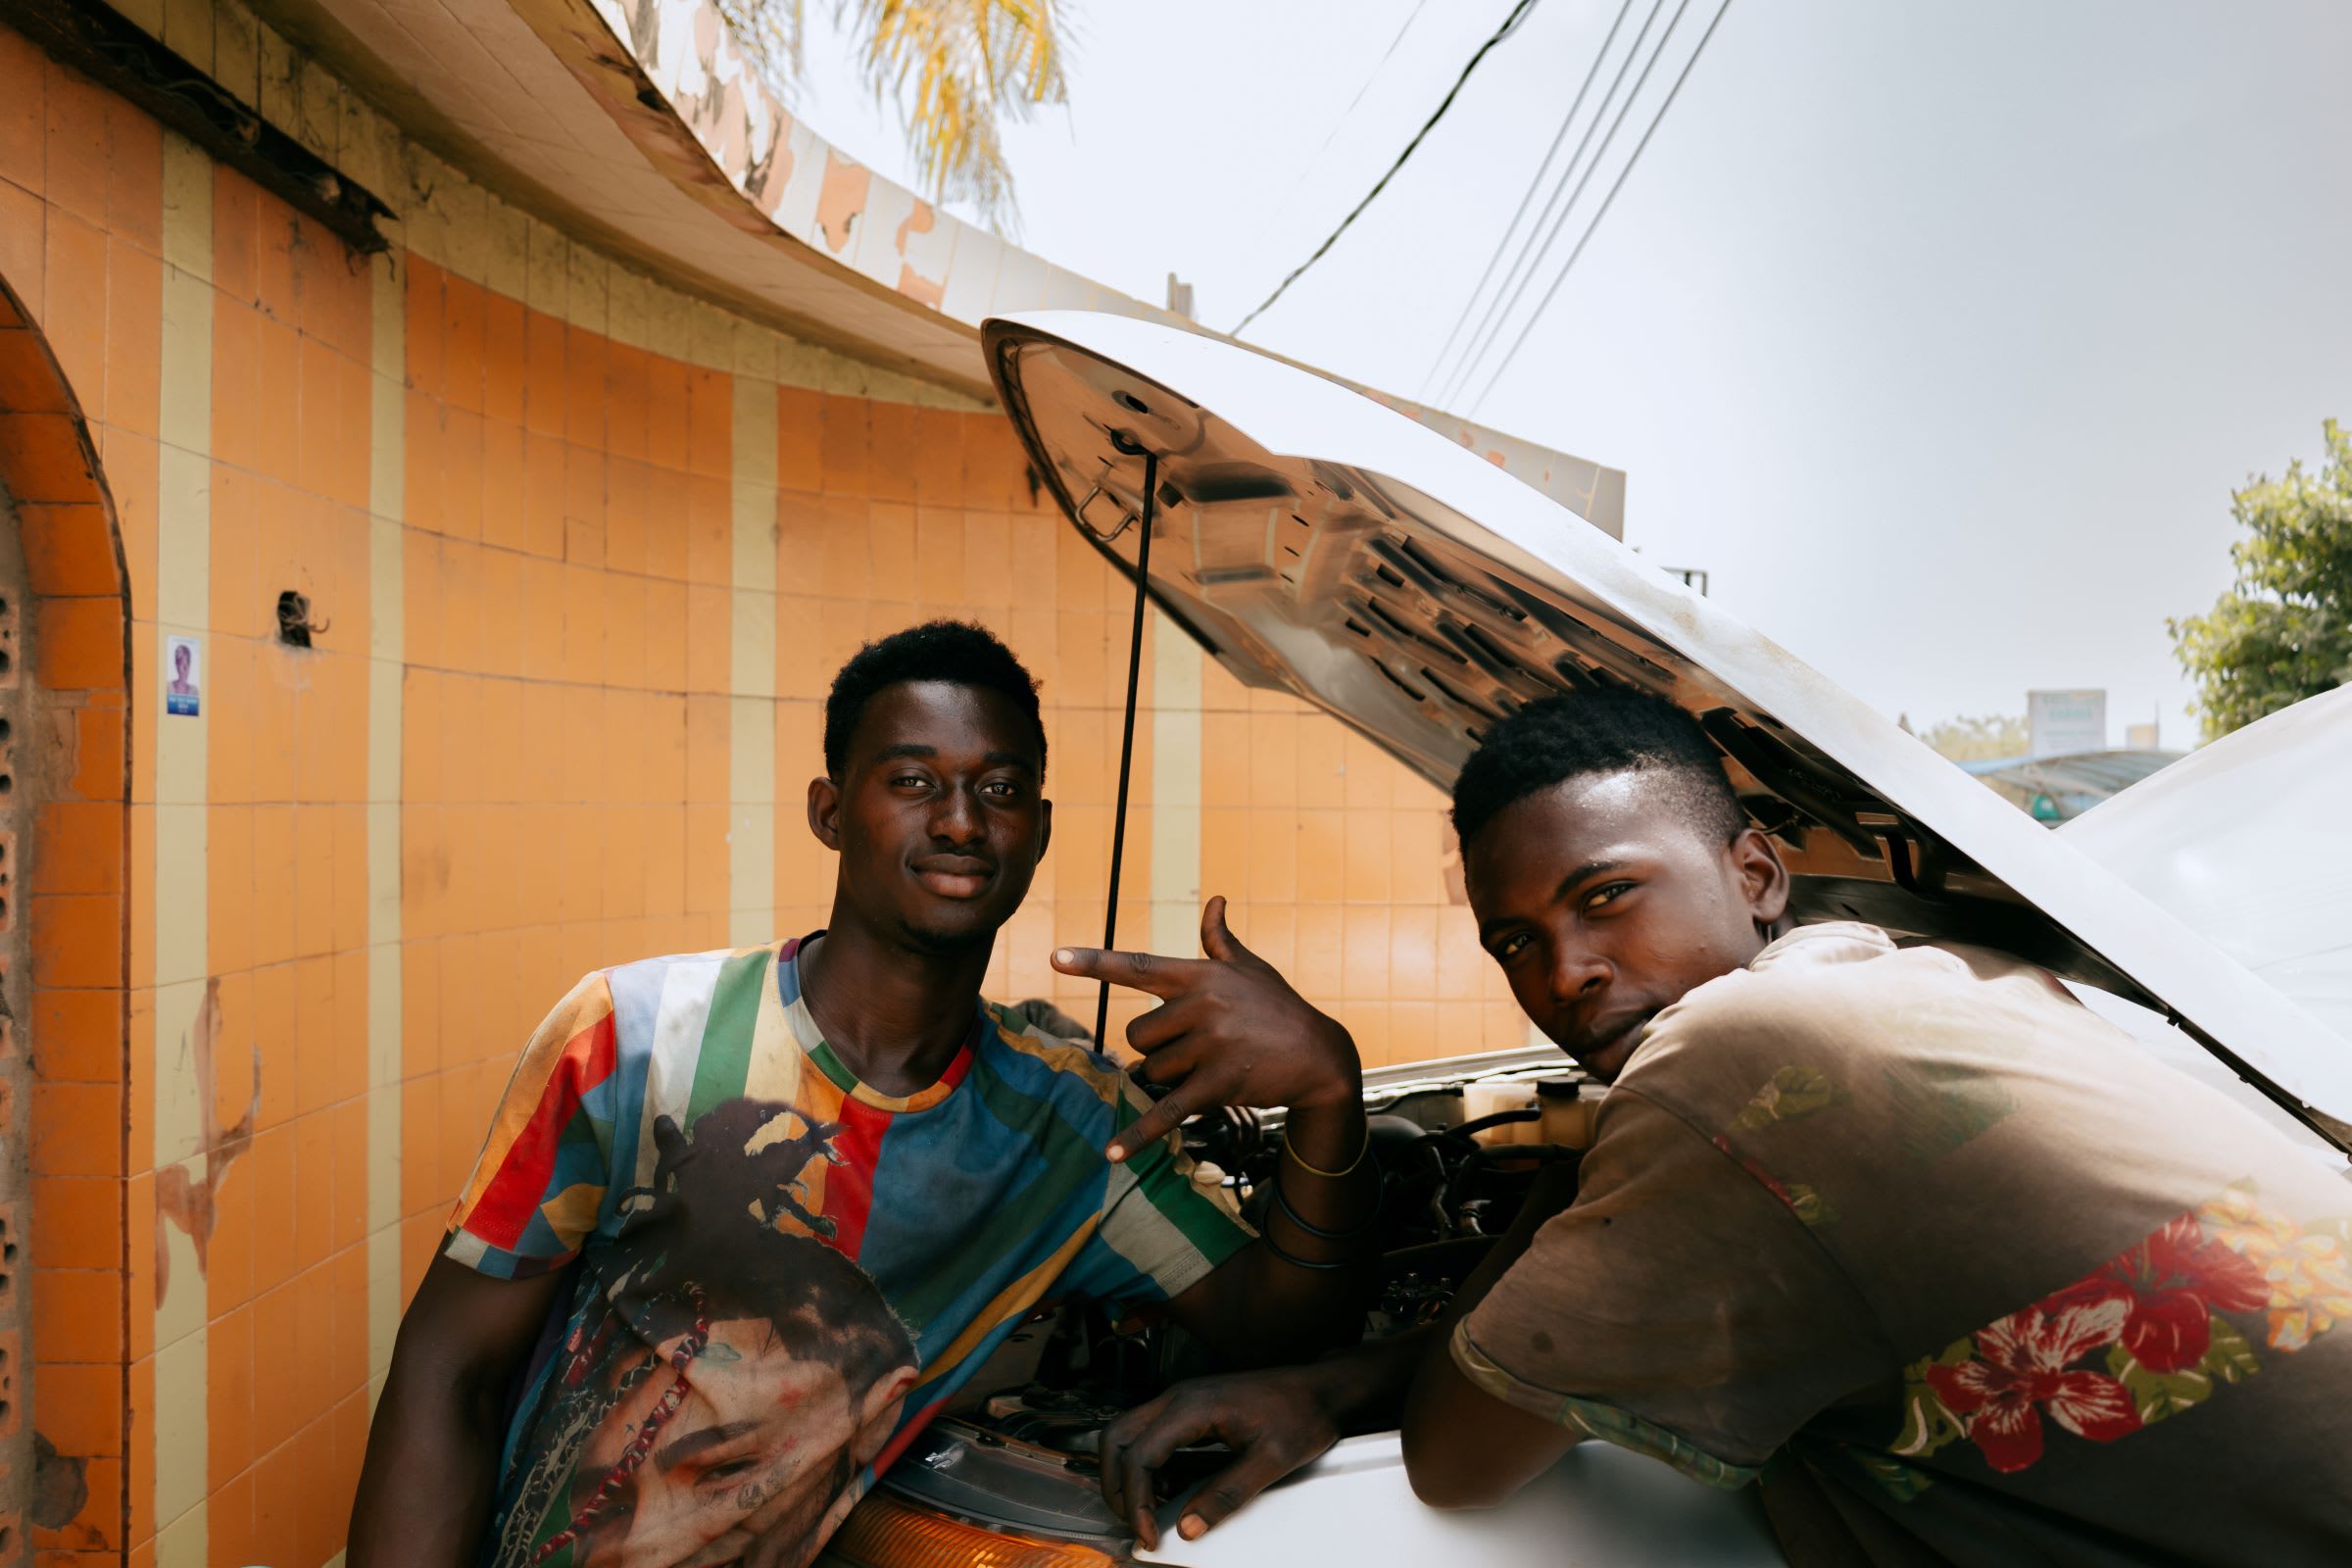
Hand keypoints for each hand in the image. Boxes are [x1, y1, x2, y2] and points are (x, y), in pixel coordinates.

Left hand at [1053, 896, 1360, 1160]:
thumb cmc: (1278, 1008)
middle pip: (1136, 1034)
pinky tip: (1112, 1154)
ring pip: (1152, 1069)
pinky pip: (1166, 1110)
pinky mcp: (1216, 1085)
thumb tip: (1215, 900)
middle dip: (1155, 1047)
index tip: (1054, 957)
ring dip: (1170, 1076)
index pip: (1138, 966)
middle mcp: (1201, 1006)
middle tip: (1192, 1047)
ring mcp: (1209, 1046)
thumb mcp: (1251, 969)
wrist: (1319, 1056)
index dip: (1093, 962)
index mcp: (1201, 976)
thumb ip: (1221, 940)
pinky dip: (1138, 1134)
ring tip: (1209, 1066)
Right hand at [1100, 1366, 1343, 1549]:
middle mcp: (1178, 1397)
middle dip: (1115, 1485)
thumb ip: (1227, 1494)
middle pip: (1117, 1438)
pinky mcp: (1189, 1408)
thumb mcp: (1270, 1461)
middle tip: (1134, 1523)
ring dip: (1125, 1473)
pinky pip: (1148, 1434)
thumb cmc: (1300, 1414)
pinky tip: (1165, 1491)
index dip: (1137, 1501)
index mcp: (1193, 1406)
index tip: (1149, 1534)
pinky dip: (1143, 1464)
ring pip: (1127, 1433)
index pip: (1140, 1456)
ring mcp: (1181, 1399)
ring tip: (1144, 1511)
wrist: (1319, 1389)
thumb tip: (1188, 1526)